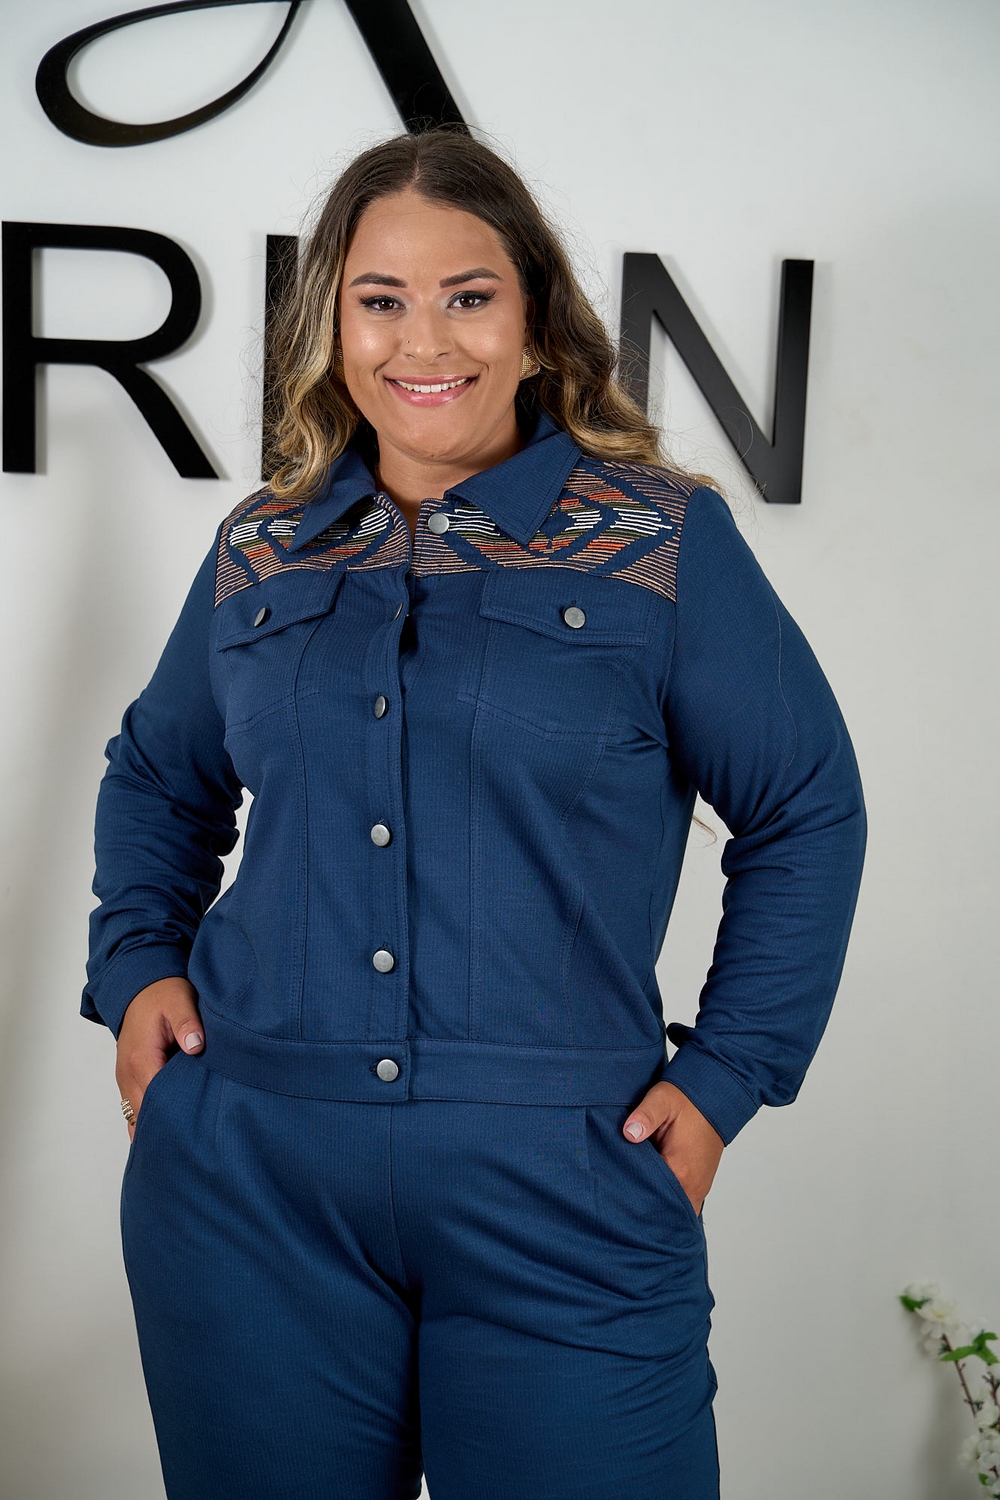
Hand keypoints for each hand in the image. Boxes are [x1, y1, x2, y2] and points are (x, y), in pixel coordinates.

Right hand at [115, 977, 203, 1140]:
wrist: (138, 986)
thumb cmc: (161, 993)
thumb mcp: (179, 1000)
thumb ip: (188, 1023)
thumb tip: (196, 1046)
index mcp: (141, 1059)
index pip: (155, 1101)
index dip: (174, 1117)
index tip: (195, 1133)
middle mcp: (128, 1074)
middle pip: (143, 1116)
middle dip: (166, 1130)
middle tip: (193, 1149)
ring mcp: (126, 1078)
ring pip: (136, 1116)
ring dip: (156, 1127)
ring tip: (182, 1148)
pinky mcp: (130, 1078)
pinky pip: (135, 1107)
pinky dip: (149, 1119)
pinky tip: (168, 1131)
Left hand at [622, 1081, 723, 1216]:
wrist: (714, 1098)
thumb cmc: (686, 1100)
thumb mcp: (661, 1099)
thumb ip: (645, 1116)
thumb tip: (629, 1133)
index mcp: (681, 1171)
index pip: (652, 1201)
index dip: (632, 1200)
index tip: (615, 1196)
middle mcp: (693, 1187)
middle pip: (663, 1213)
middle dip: (643, 1210)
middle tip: (620, 1201)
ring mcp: (698, 1188)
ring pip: (673, 1211)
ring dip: (656, 1207)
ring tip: (633, 1198)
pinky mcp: (699, 1185)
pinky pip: (682, 1204)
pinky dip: (667, 1201)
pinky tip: (650, 1191)